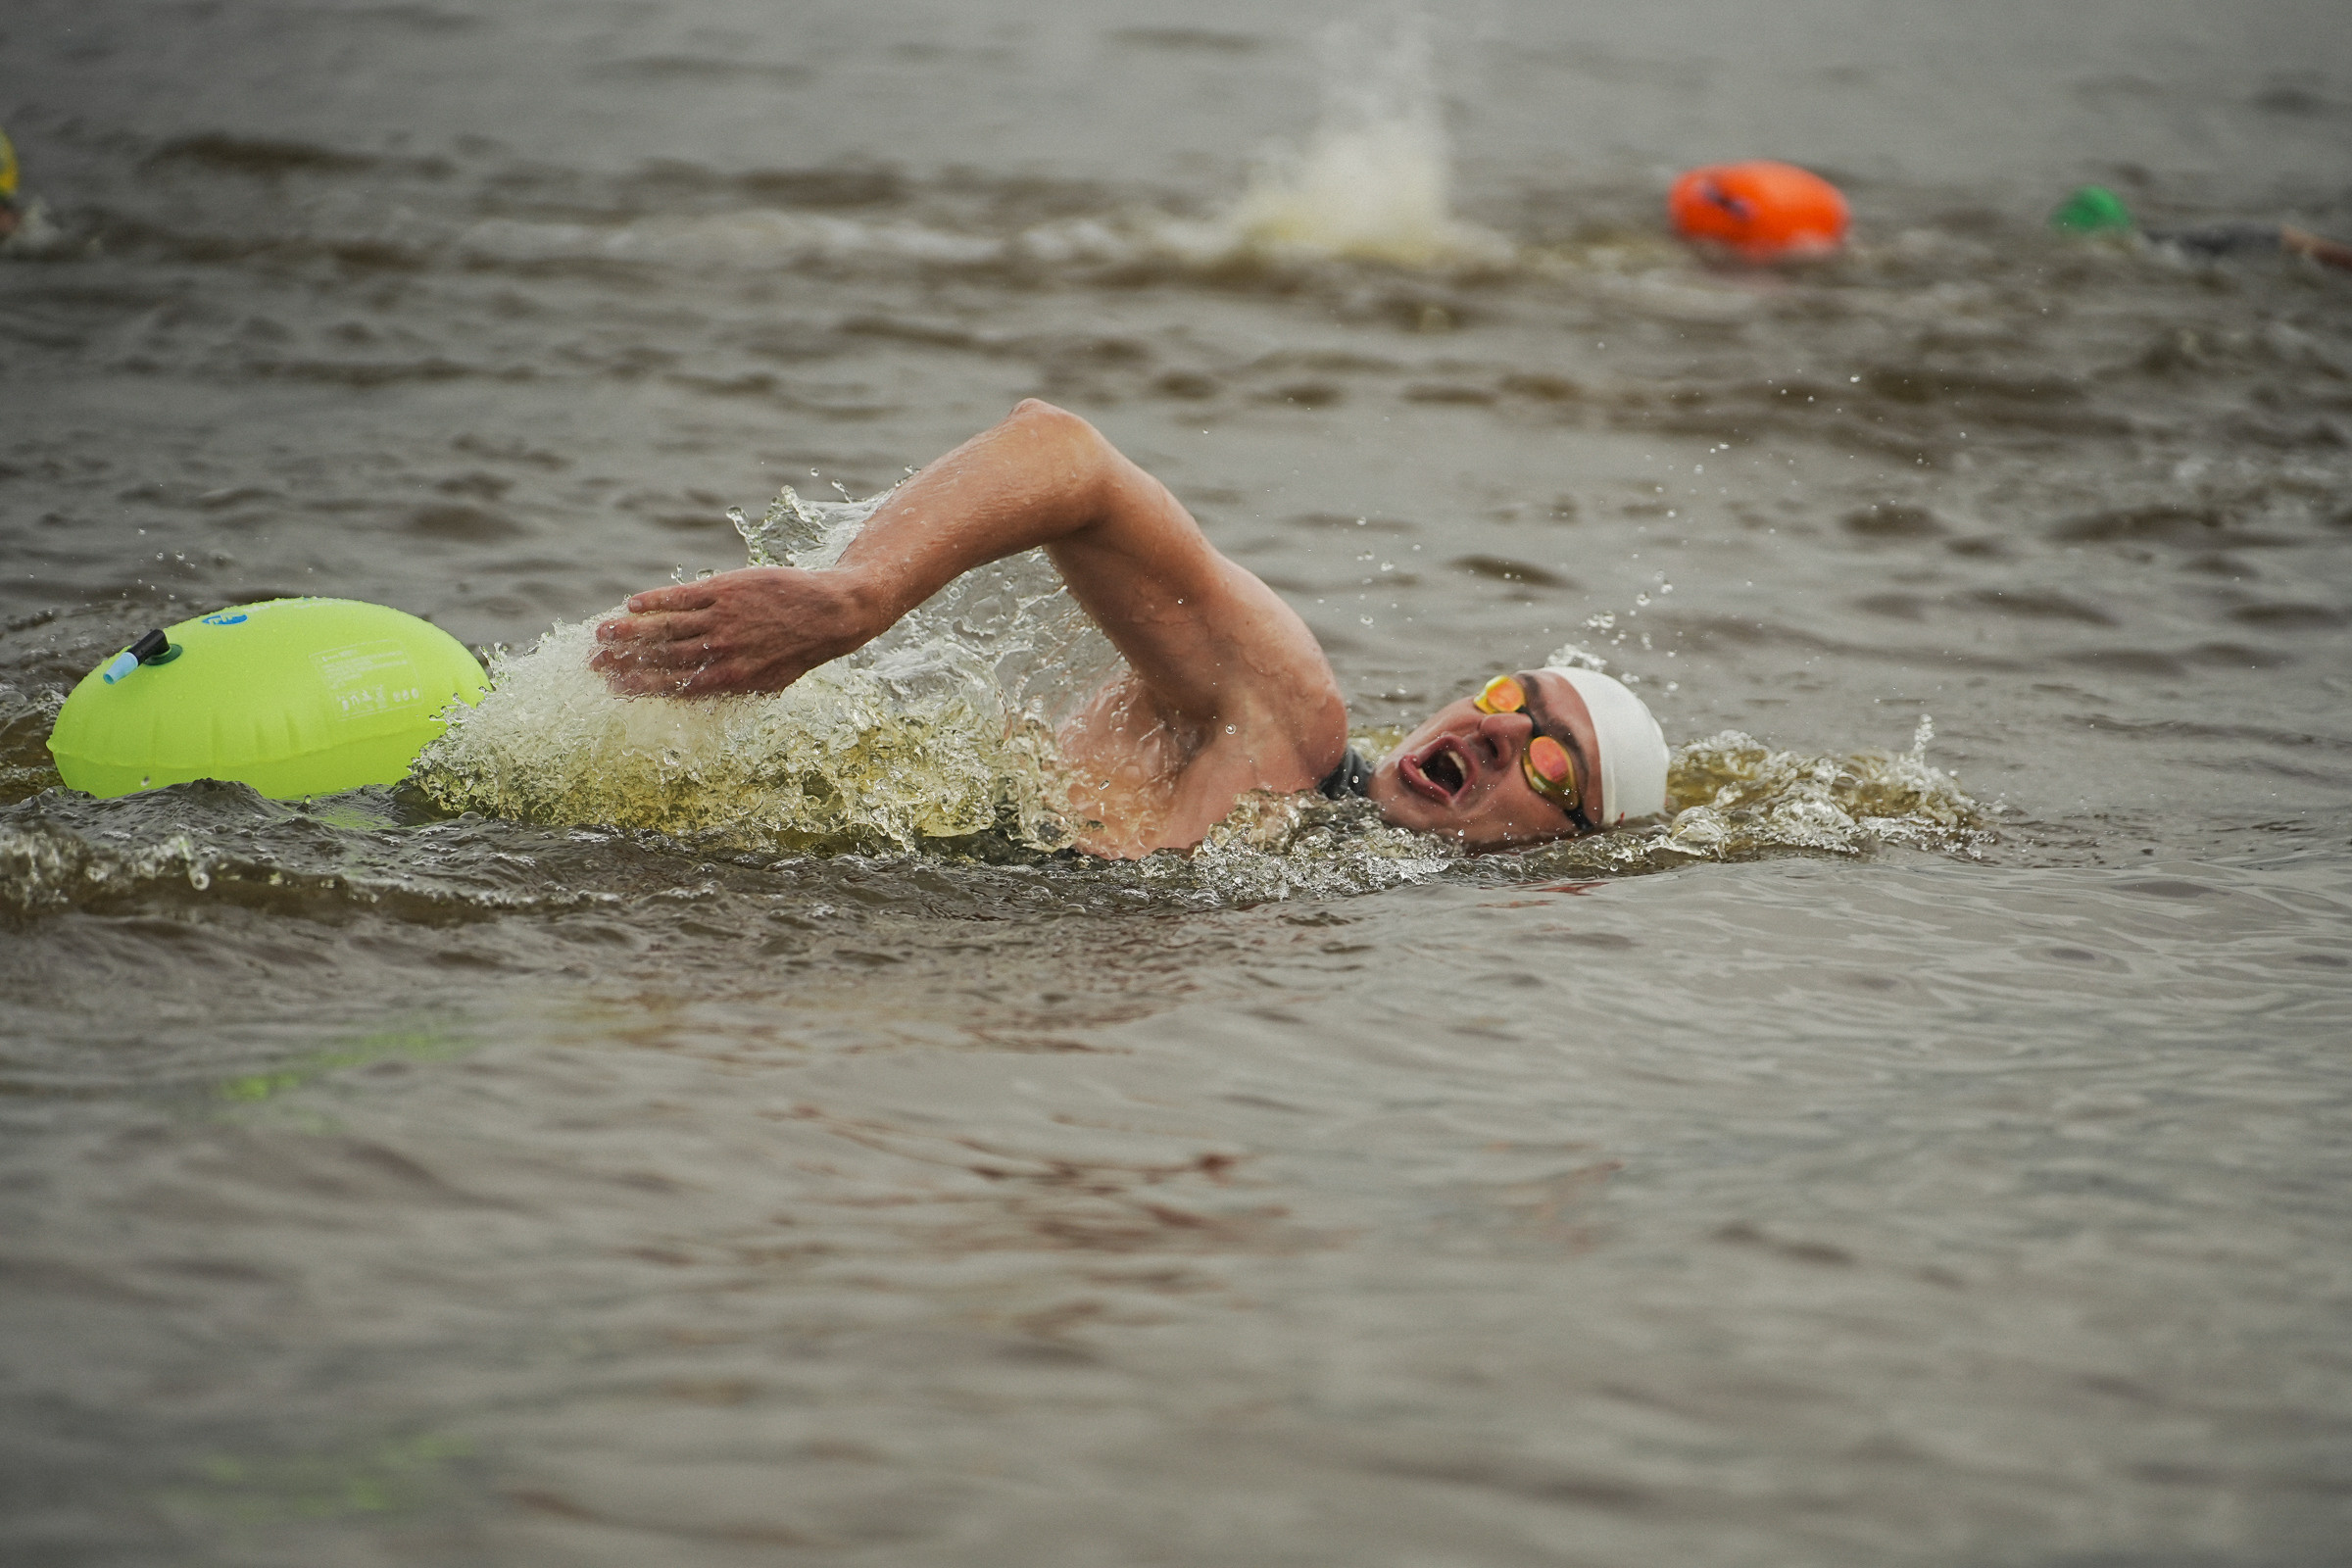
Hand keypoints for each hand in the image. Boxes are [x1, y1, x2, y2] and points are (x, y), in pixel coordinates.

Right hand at [589, 566, 880, 696]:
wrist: (830, 614)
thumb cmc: (799, 650)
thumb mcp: (769, 682)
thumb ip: (733, 689)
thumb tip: (701, 698)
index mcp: (728, 680)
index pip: (672, 687)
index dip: (638, 687)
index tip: (613, 686)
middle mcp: (720, 653)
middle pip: (660, 659)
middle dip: (623, 661)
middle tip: (594, 661)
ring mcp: (721, 620)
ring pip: (665, 628)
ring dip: (629, 631)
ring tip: (603, 632)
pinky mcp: (725, 591)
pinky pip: (681, 597)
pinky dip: (655, 601)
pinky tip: (633, 604)